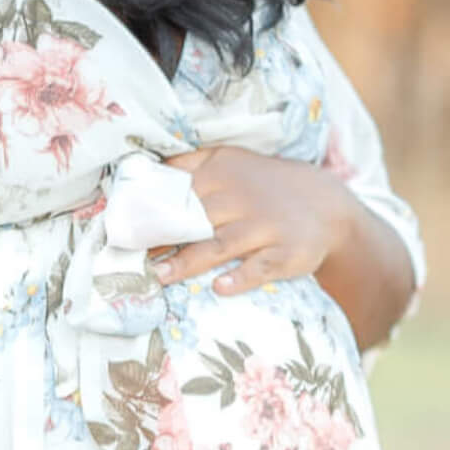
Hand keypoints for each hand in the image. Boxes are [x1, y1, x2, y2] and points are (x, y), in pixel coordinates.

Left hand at [149, 145, 356, 295]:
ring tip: (161, 276)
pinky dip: (241, 278)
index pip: (178, 191)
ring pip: (221, 244)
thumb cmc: (264, 185)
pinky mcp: (285, 253)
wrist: (327, 203)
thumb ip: (189, 164)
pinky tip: (220, 287)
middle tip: (130, 258)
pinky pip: (260, 267)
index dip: (150, 210)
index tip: (123, 228)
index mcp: (222, 173)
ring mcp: (265, 227)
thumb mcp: (231, 161)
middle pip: (194, 219)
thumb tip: (141, 171)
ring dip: (189, 261)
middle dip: (162, 239)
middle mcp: (242, 198)